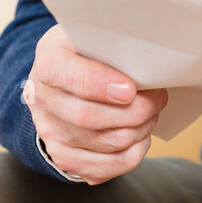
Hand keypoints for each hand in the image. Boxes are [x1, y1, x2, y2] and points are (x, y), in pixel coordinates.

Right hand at [24, 25, 167, 185]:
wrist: (62, 79)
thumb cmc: (88, 52)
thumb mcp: (94, 34)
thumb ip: (115, 43)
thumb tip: (151, 60)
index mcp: (49, 62)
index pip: (71, 77)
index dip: (101, 85)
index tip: (131, 89)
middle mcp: (43, 100)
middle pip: (90, 117)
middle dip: (136, 110)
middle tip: (158, 97)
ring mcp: (51, 133)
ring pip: (106, 142)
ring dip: (140, 129)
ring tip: (151, 111)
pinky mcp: (64, 158)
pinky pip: (106, 168)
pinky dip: (133, 153)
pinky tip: (140, 135)